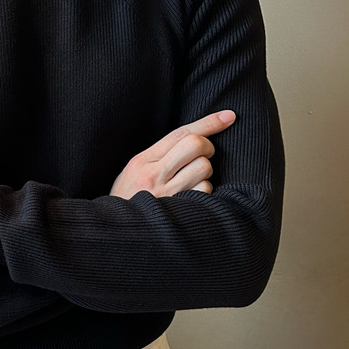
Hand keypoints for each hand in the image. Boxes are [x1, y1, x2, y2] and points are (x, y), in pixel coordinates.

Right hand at [109, 110, 235, 198]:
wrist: (118, 233)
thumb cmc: (128, 200)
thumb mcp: (133, 173)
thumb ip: (158, 156)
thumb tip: (192, 139)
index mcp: (141, 161)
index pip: (179, 133)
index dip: (208, 123)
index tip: (229, 116)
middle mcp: (152, 175)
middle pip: (195, 145)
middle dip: (207, 147)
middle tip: (204, 155)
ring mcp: (166, 194)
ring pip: (203, 167)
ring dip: (205, 173)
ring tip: (192, 182)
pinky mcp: (177, 210)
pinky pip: (204, 191)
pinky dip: (204, 193)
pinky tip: (192, 199)